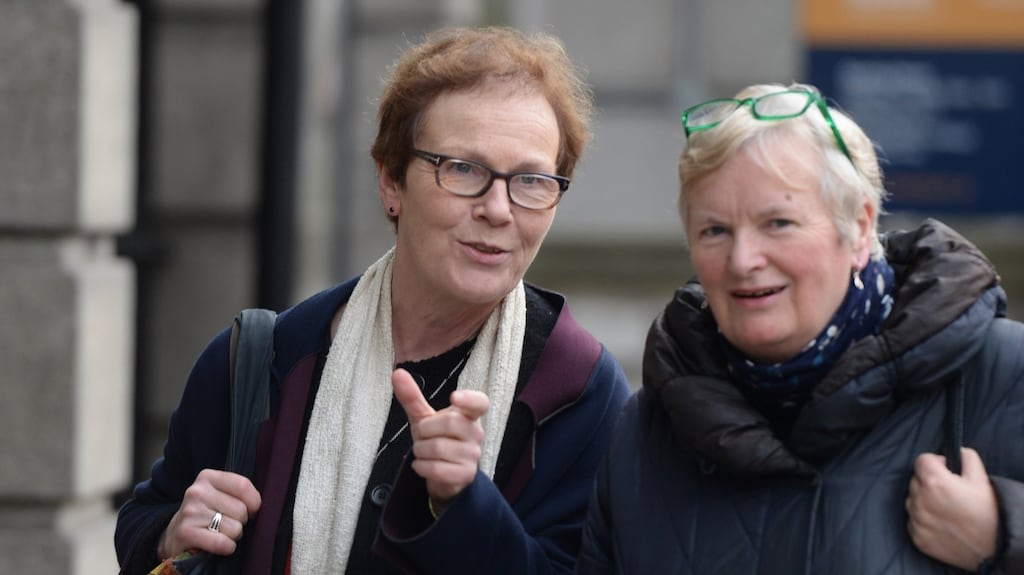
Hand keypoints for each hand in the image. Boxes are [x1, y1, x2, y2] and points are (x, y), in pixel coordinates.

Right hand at [158, 468, 261, 558]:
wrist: (175, 535)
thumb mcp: (220, 495)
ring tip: (219, 532)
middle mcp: (197, 491)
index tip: (250, 510)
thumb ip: (239, 492)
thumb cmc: (206, 514)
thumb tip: (260, 505)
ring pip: (235, 528)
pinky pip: (223, 543)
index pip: (244, 486)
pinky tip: (218, 544)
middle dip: (241, 521)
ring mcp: (190, 512)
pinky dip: (226, 547)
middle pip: (242, 510)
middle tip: (227, 523)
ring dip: (232, 536)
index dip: (254, 502)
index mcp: (208, 477)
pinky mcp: (186, 533)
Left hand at [392, 367, 489, 515]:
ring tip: (423, 452)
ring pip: (438, 448)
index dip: (469, 399)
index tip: (454, 397)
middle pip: (449, 423)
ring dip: (420, 450)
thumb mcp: (423, 418)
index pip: (480, 403)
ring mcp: (473, 455)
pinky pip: (437, 468)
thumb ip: (412, 397)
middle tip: (423, 436)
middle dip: (425, 430)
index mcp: (468, 415)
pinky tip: (422, 465)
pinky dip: (421, 467)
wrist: (444, 474)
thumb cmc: (436, 439)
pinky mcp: (466, 475)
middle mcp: (476, 433)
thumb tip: (397, 373)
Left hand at [906, 447, 998, 569]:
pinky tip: (942, 523)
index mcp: (935, 482)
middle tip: (949, 492)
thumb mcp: (981, 478)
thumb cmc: (989, 512)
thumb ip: (965, 456)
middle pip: (915, 480)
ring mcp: (917, 520)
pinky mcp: (917, 537)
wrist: (994, 547)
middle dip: (929, 481)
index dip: (935, 462)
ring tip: (946, 509)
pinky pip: (913, 521)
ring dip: (924, 500)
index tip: (945, 470)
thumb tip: (953, 451)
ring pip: (912, 500)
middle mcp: (921, 500)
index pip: (921, 460)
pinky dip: (923, 520)